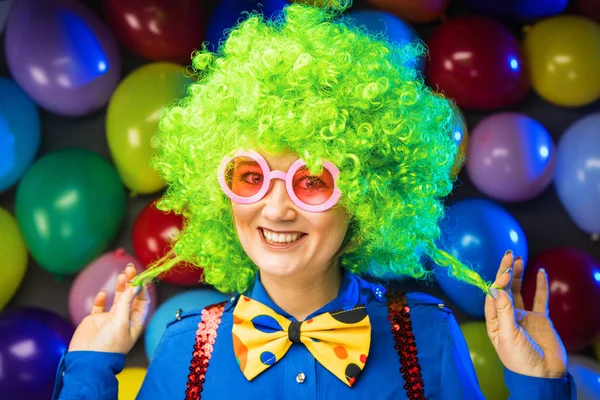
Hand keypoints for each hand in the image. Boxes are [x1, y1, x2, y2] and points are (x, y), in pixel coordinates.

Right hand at [68, 265, 150, 353]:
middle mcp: (123, 319)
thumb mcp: (121, 323)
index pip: (143, 301)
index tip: (140, 276)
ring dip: (120, 287)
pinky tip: (103, 294)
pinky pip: (100, 306)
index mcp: (135, 322)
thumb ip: (126, 303)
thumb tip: (135, 286)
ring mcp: (109, 319)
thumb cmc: (108, 346)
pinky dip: (102, 299)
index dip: (142, 288)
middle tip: (130, 268)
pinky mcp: (95, 320)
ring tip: (121, 274)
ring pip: (117, 299)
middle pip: (130, 297)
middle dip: (131, 282)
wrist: (87, 360)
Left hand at [484, 251, 566, 378]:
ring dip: (518, 275)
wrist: (544, 375)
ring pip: (519, 290)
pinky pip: (539, 298)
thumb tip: (496, 289)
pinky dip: (540, 285)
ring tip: (518, 258)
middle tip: (508, 254)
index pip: (494, 295)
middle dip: (505, 271)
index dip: (498, 282)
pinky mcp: (539, 318)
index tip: (504, 271)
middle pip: (505, 289)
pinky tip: (540, 272)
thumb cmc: (520, 360)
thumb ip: (504, 312)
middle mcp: (507, 316)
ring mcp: (523, 316)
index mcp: (495, 321)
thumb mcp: (509, 336)